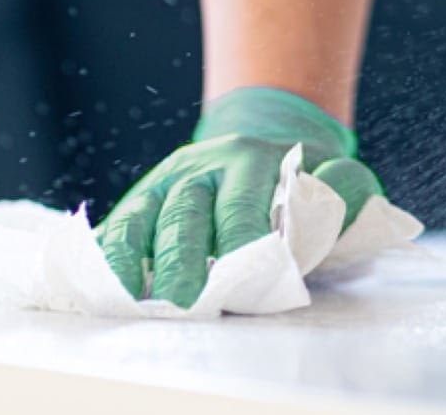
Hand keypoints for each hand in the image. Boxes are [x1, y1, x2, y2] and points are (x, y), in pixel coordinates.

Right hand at [95, 88, 382, 307]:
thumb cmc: (308, 181)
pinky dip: (107, 253)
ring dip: (133, 258)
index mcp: (252, 158)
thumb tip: (324, 190)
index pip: (241, 204)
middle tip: (183, 300)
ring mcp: (166, 181)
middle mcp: (203, 164)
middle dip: (183, 258)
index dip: (238, 243)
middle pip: (185, 211)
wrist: (269, 146)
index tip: (240, 279)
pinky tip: (104, 284)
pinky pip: (119, 224)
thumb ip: (341, 185)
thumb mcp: (338, 174)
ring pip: (141, 215)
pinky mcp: (143, 200)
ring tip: (132, 297)